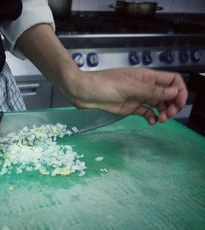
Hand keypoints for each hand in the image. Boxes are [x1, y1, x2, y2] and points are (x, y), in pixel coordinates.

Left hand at [62, 68, 187, 124]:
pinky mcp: (129, 107)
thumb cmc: (100, 84)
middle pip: (167, 94)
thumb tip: (173, 92)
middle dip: (172, 104)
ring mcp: (136, 97)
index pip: (171, 80)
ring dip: (163, 112)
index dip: (179, 90)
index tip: (179, 103)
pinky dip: (151, 117)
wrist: (81, 92)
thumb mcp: (127, 87)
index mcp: (145, 76)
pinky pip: (145, 112)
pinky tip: (151, 122)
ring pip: (158, 104)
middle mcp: (143, 86)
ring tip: (160, 120)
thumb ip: (150, 91)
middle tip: (168, 115)